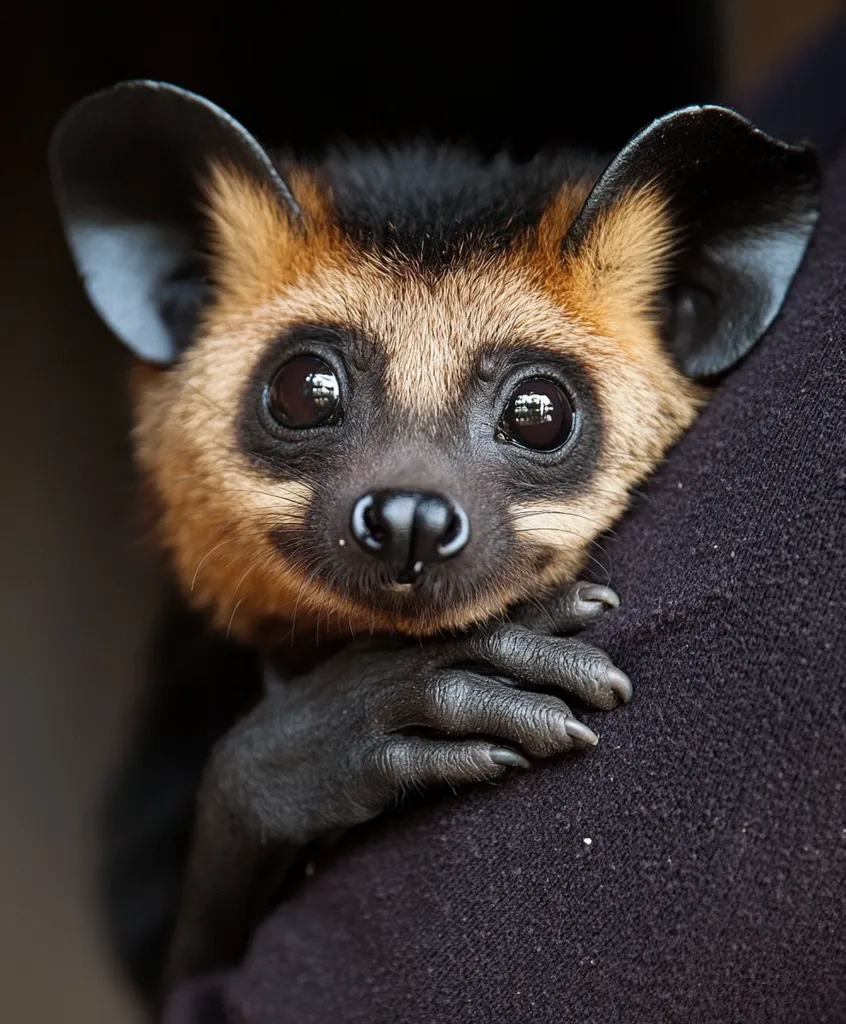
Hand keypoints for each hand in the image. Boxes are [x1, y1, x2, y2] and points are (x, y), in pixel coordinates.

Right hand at [210, 581, 629, 845]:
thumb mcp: (383, 682)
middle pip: (485, 651)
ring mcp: (375, 715)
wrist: (253, 778)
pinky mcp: (359, 767)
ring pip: (455, 701)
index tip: (607, 603)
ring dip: (521, 715)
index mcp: (406, 644)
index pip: (487, 616)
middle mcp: (394, 669)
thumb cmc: (336, 724)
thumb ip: (443, 667)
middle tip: (618, 687)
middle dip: (556, 663)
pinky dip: (462, 761)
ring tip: (580, 736)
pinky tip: (507, 765)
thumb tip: (520, 665)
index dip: (547, 606)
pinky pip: (415, 761)